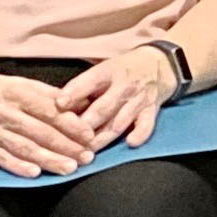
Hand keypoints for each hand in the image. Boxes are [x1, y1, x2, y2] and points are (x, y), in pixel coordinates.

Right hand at [0, 69, 100, 176]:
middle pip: (40, 132)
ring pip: (25, 148)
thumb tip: (80, 103)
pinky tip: (35, 173)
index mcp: (17, 92)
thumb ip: (48, 94)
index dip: (71, 124)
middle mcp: (5, 112)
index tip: (89, 134)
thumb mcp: (20, 83)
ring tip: (69, 168)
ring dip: (49, 159)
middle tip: (87, 156)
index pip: (49, 110)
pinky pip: (2, 159)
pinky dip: (18, 167)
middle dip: (66, 146)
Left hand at [58, 45, 181, 149]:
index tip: (59, 104)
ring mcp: (139, 99)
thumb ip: (83, 88)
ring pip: (119, 121)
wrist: (159, 65)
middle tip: (67, 141)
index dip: (74, 93)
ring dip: (103, 137)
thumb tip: (56, 108)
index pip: (89, 81)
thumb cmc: (121, 71)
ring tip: (87, 152)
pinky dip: (140, 134)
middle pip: (103, 107)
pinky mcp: (152, 110)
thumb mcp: (102, 70)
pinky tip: (130, 143)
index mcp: (108, 72)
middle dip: (85, 125)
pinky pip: (147, 124)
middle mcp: (124, 85)